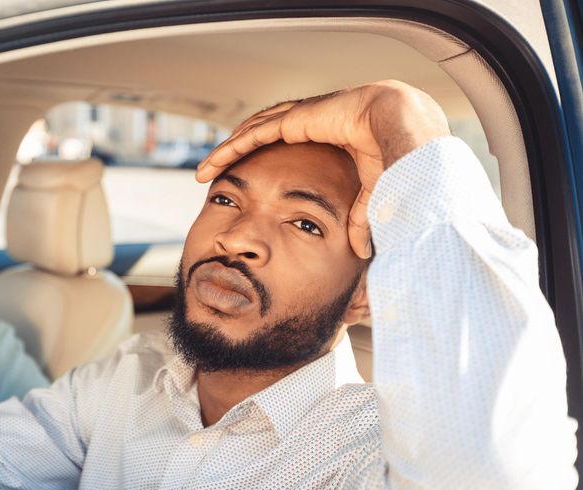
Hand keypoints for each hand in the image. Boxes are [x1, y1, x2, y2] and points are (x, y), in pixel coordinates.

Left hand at [195, 80, 450, 257]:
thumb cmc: (395, 156)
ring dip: (225, 153)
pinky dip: (230, 148)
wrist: (404, 127)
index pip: (283, 153)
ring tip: (203, 172)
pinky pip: (253, 135)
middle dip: (233, 159)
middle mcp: (308, 127)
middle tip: (210, 179)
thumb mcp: (371, 196)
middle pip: (259, 142)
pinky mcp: (294, 119)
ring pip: (250, 136)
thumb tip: (360, 253)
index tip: (243, 187)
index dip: (261, 167)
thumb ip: (360, 221)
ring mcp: (299, 119)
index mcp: (324, 141)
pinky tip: (212, 162)